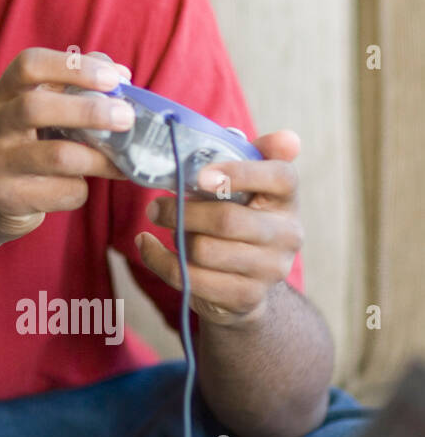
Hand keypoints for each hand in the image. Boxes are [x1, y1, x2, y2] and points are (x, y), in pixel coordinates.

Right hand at [0, 47, 133, 242]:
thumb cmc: (28, 143)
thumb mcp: (40, 109)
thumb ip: (75, 86)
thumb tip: (121, 76)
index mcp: (5, 93)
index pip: (29, 65)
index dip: (72, 66)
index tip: (112, 78)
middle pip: (34, 108)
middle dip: (88, 111)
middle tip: (126, 118)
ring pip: (56, 156)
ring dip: (98, 158)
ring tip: (122, 161)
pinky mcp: (8, 197)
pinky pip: (61, 192)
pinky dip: (81, 190)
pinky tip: (80, 187)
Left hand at [135, 130, 302, 326]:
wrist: (247, 281)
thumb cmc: (238, 217)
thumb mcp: (245, 185)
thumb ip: (252, 156)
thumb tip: (288, 138)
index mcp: (287, 198)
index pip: (280, 177)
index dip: (239, 173)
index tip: (200, 175)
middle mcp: (288, 235)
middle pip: (227, 220)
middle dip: (182, 211)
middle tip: (154, 205)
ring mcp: (270, 270)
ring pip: (205, 251)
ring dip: (172, 234)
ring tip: (158, 221)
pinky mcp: (246, 297)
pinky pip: (191, 278)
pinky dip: (159, 260)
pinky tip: (147, 246)